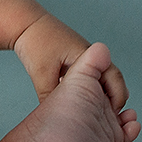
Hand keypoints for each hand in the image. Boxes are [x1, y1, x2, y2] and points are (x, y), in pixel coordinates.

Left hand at [14, 13, 128, 109]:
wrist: (23, 24)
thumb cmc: (34, 42)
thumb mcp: (41, 73)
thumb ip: (49, 95)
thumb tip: (54, 116)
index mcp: (86, 55)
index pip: (113, 77)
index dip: (117, 96)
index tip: (114, 113)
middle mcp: (88, 55)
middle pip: (111, 79)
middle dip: (113, 98)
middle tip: (111, 117)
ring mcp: (81, 56)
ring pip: (99, 79)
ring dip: (100, 94)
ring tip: (99, 113)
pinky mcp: (72, 59)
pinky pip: (87, 77)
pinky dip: (88, 89)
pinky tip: (82, 102)